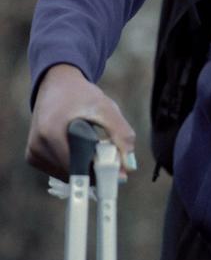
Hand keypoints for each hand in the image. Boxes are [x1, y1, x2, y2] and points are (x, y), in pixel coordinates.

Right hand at [26, 64, 136, 180]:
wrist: (57, 84)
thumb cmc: (83, 96)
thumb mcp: (106, 108)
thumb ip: (121, 134)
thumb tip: (129, 167)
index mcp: (50, 132)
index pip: (78, 167)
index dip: (98, 171)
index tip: (115, 169)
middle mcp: (36, 146)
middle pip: (72, 173)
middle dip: (93, 169)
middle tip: (105, 152)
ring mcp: (32, 153)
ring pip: (65, 175)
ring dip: (82, 168)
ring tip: (90, 146)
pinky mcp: (32, 156)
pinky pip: (57, 171)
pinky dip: (72, 165)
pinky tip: (77, 148)